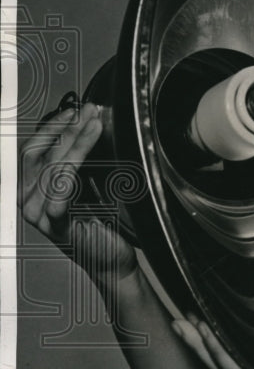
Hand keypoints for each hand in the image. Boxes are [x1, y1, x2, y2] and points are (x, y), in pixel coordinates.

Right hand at [18, 102, 138, 288]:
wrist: (111, 258)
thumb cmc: (99, 220)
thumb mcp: (85, 182)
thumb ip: (77, 157)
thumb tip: (86, 120)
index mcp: (29, 189)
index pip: (31, 149)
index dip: (50, 127)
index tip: (73, 110)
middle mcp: (27, 201)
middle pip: (43, 154)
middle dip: (68, 129)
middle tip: (91, 111)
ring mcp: (38, 214)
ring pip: (54, 167)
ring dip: (77, 142)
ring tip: (96, 124)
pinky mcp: (55, 225)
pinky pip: (61, 191)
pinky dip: (74, 167)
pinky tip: (88, 150)